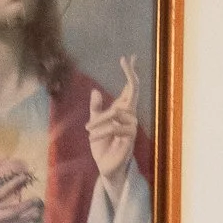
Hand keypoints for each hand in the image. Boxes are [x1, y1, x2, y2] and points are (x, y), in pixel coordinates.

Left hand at [87, 58, 140, 189]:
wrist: (104, 166)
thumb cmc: (101, 146)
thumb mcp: (94, 124)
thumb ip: (96, 109)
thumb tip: (96, 91)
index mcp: (122, 110)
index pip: (130, 88)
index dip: (130, 72)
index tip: (128, 57)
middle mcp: (130, 115)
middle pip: (134, 90)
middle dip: (130, 74)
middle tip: (125, 59)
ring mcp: (132, 126)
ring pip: (116, 112)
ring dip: (99, 121)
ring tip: (88, 131)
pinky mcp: (130, 138)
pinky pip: (115, 127)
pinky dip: (101, 131)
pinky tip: (92, 136)